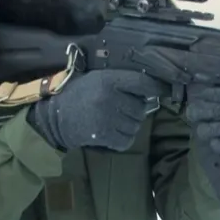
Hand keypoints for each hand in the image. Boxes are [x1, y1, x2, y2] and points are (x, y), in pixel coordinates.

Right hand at [26, 69, 164, 151]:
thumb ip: (121, 81)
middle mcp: (110, 98)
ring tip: (114, 121)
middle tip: (121, 109)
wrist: (56, 117)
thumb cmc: (79, 94)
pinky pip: (126, 140)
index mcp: (109, 80)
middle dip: (135, 110)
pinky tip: (111, 133)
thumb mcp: (98, 79)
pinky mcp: (104, 135)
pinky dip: (122, 139)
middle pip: (141, 107)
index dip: (157, 88)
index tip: (164, 90)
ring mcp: (108, 118)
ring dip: (129, 125)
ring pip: (135, 125)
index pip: (143, 83)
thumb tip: (151, 89)